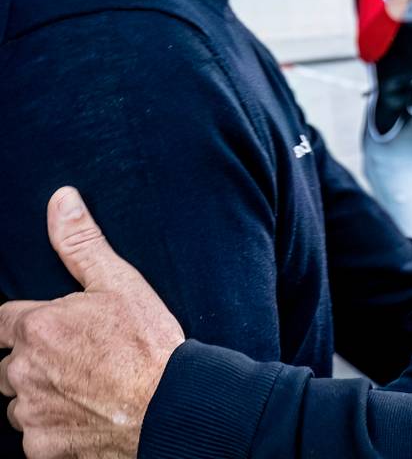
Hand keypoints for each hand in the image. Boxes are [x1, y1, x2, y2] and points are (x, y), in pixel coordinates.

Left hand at [0, 188, 183, 458]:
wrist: (172, 404)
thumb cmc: (149, 343)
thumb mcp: (121, 282)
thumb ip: (81, 243)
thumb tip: (61, 199)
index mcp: (36, 327)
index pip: (3, 323)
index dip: (30, 323)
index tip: (57, 329)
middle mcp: (23, 371)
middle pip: (9, 367)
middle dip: (34, 363)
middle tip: (81, 360)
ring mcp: (31, 413)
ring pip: (20, 403)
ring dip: (42, 397)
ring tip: (87, 389)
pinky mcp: (43, 448)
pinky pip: (36, 438)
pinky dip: (55, 429)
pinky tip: (88, 416)